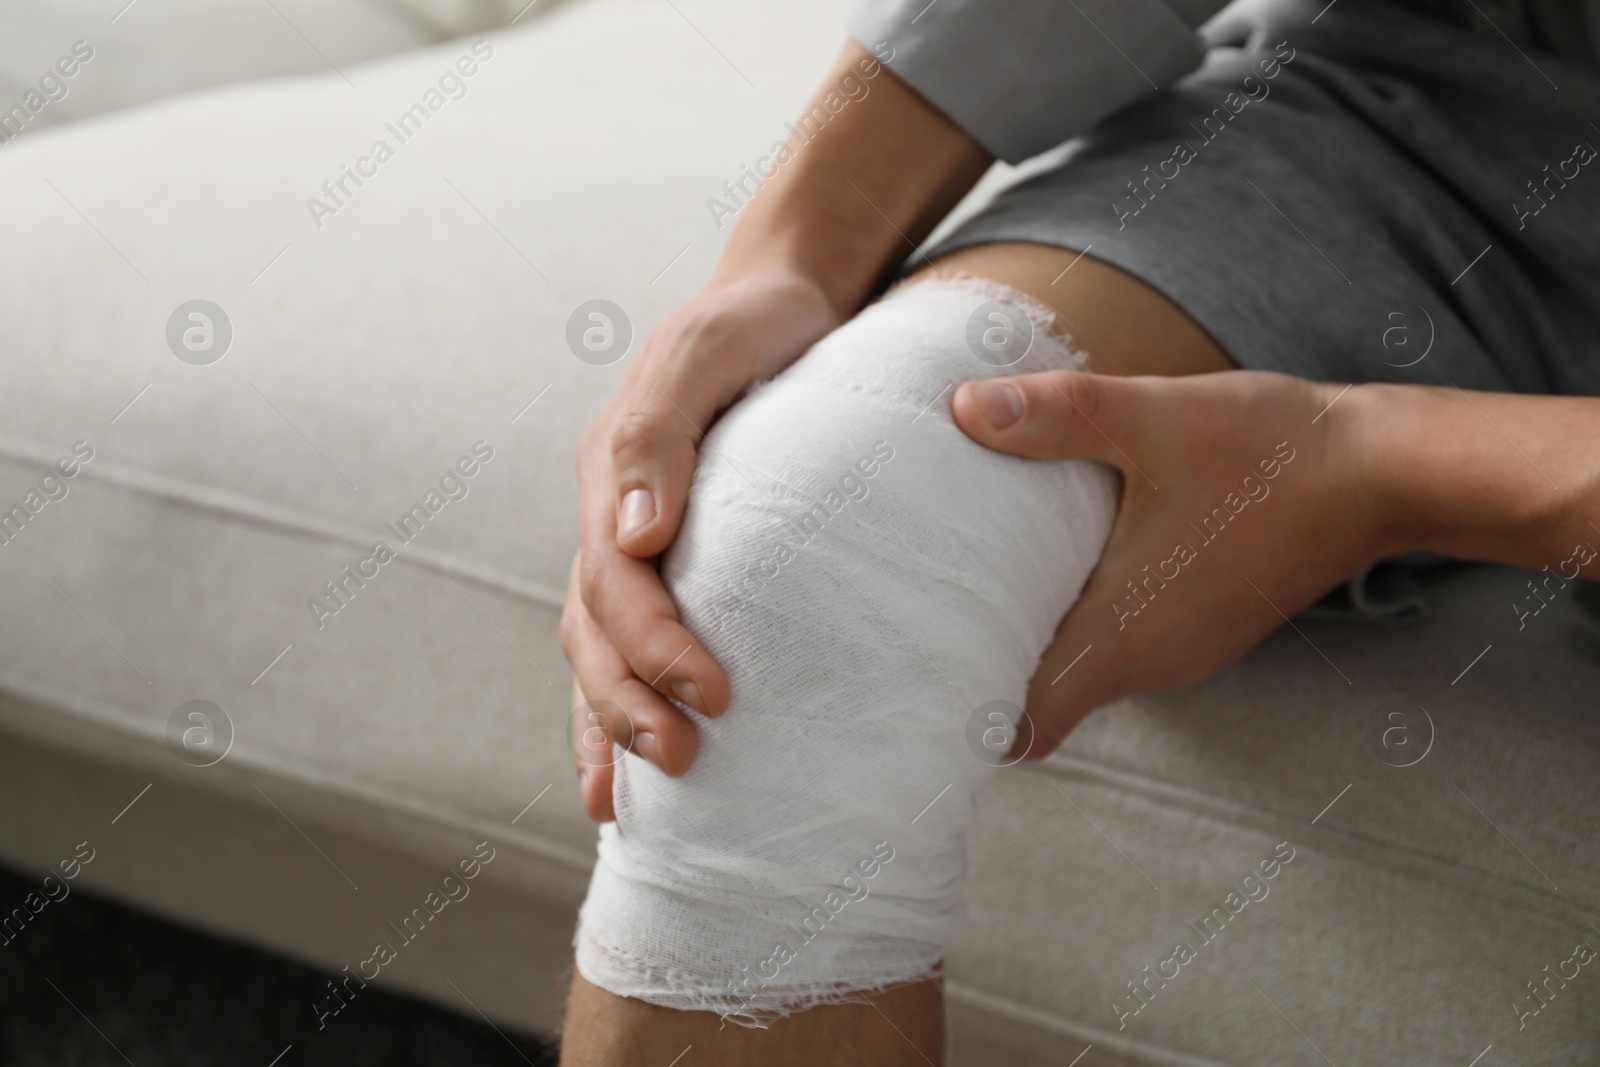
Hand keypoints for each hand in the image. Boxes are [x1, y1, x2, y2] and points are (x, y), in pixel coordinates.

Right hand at [561, 268, 840, 821]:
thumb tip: (634, 533)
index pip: (615, 581)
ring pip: (597, 651)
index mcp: (610, 474)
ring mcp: (631, 543)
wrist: (783, 301)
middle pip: (595, 631)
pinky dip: (621, 706)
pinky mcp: (666, 561)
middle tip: (683, 763)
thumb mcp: (706, 352)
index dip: (655, 645)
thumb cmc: (755, 323)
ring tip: (638, 795)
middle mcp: (611, 518)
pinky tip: (631, 773)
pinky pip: (626, 643)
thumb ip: (659, 432)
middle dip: (628, 704)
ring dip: (613, 721)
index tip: (715, 695)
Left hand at [951, 369, 1393, 755]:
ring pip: (1085, 674)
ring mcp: (1183, 650)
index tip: (921, 677)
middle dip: (984, 671)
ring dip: (1034, 640)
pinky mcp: (1203, 626)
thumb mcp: (1155, 416)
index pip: (1027, 725)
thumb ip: (1057, 415)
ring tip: (978, 583)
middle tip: (924, 617)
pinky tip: (1060, 562)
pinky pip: (1123, 645)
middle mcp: (1153, 661)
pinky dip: (1083, 621)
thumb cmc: (1272, 452)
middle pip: (1045, 704)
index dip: (969, 714)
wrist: (1382, 471)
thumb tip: (962, 407)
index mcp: (1126, 633)